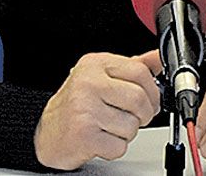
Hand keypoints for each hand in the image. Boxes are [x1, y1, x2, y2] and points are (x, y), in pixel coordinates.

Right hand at [34, 51, 161, 169]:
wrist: (46, 133)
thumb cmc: (78, 104)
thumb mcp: (104, 76)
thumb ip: (134, 66)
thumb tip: (159, 57)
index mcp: (95, 64)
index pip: (140, 72)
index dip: (153, 90)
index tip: (151, 99)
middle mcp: (88, 83)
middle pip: (139, 99)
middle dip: (144, 114)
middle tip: (135, 117)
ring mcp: (84, 109)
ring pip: (132, 125)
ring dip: (128, 133)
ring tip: (111, 127)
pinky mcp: (83, 135)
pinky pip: (119, 146)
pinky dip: (115, 148)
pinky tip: (102, 139)